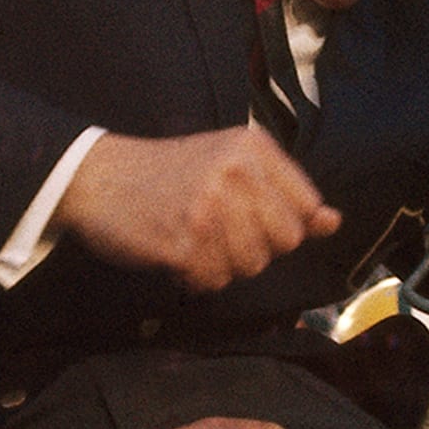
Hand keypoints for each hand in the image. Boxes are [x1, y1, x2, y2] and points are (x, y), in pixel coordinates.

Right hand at [54, 127, 341, 290]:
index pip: (306, 208)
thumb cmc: (168, 174)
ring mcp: (209, 208)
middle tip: (216, 231)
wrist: (96, 177)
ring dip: (223, 265)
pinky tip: (174, 253)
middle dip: (255, 248)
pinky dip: (195, 278)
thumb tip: (333, 222)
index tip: (246, 217)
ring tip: (193, 240)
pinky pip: (214, 281)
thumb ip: (284, 193)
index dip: (280, 224)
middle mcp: (236, 172)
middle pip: (284, 242)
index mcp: (252, 147)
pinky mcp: (182, 243)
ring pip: (251, 266)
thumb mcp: (230, 165)